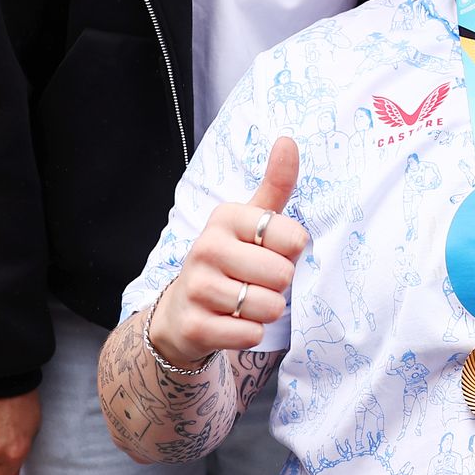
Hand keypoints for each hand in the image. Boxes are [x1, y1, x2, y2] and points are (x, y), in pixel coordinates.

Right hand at [149, 138, 307, 365]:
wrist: (181, 313)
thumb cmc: (229, 261)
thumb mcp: (251, 221)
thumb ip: (275, 185)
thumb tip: (288, 140)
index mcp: (226, 218)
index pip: (293, 237)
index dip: (292, 253)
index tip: (272, 252)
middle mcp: (206, 247)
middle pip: (282, 274)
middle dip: (279, 286)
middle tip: (257, 282)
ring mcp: (197, 287)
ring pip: (267, 306)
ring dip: (265, 311)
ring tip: (244, 302)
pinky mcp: (195, 325)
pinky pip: (250, 334)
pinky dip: (250, 333)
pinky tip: (232, 323)